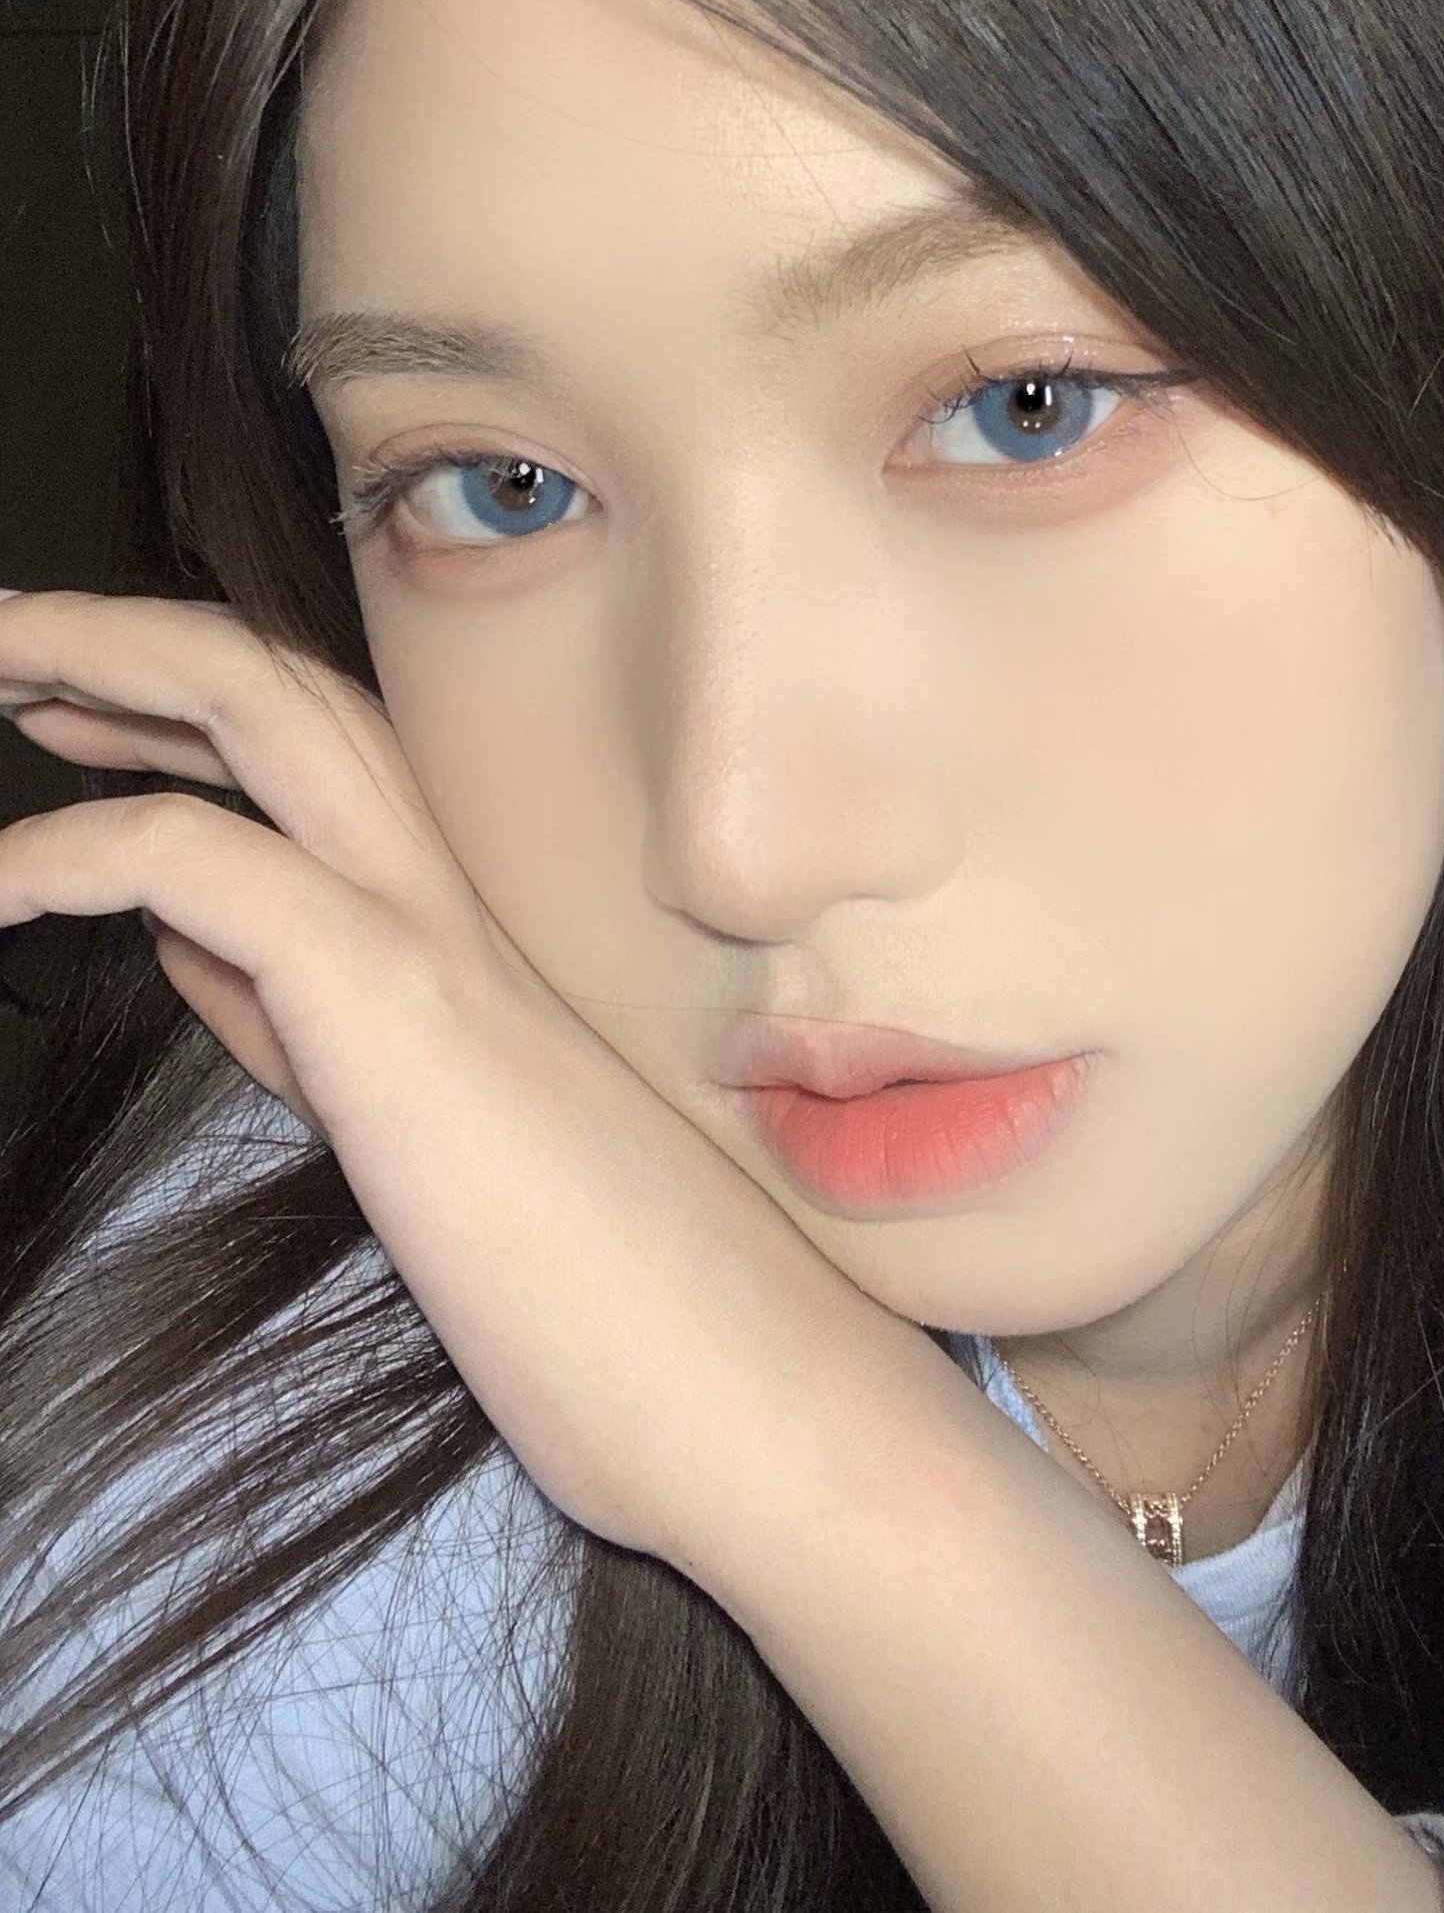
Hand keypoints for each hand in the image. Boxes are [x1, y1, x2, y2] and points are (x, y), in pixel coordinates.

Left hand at [0, 589, 940, 1582]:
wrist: (763, 1406)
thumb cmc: (625, 1318)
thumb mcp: (436, 1153)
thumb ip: (313, 1040)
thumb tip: (192, 955)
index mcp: (471, 938)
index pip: (324, 761)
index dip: (191, 714)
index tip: (83, 714)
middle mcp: (461, 903)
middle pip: (286, 687)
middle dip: (131, 641)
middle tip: (9, 647)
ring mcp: (437, 940)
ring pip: (262, 711)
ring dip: (105, 666)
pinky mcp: (398, 1008)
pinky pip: (202, 864)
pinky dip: (76, 852)